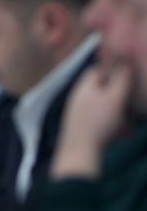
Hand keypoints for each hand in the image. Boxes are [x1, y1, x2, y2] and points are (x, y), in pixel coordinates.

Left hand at [50, 64, 133, 180]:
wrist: (79, 152)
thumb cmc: (99, 122)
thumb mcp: (115, 97)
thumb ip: (121, 78)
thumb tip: (124, 58)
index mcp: (84, 87)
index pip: (97, 70)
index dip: (113, 70)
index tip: (128, 75)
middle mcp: (78, 98)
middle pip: (101, 89)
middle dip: (119, 94)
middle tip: (132, 101)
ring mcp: (77, 113)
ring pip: (103, 106)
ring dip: (118, 112)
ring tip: (128, 122)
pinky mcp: (80, 127)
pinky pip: (99, 120)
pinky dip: (111, 124)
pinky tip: (121, 133)